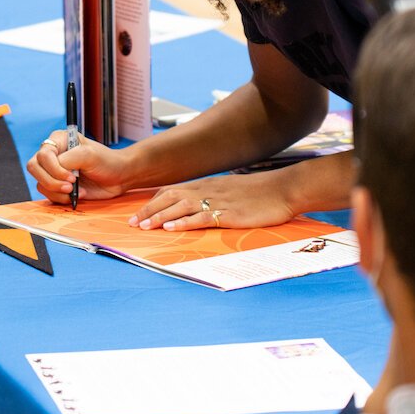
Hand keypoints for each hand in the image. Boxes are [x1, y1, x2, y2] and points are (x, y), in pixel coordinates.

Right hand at [26, 130, 131, 203]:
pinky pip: (48, 194)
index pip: (43, 154)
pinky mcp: (58, 186)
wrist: (118, 177)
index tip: (72, 177)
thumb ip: (70, 159)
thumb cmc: (107, 161)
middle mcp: (53, 155)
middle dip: (51, 181)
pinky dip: (60, 198)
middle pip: (34, 168)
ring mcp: (54, 171)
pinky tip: (75, 196)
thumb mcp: (90, 155)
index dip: (54, 169)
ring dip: (57, 192)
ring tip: (74, 191)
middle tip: (70, 186)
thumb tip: (56, 169)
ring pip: (40, 183)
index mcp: (59, 140)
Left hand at [128, 176, 297, 231]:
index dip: (152, 202)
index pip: (171, 191)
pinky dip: (183, 223)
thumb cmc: (259, 193)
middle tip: (132, 223)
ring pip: (180, 207)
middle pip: (169, 198)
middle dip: (148, 211)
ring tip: (143, 226)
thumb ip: (212, 197)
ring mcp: (216, 202)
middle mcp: (206, 190)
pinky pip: (201, 218)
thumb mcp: (229, 191)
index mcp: (206, 185)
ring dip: (159, 217)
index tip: (138, 213)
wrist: (282, 190)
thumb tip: (197, 207)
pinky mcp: (228, 214)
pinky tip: (171, 229)